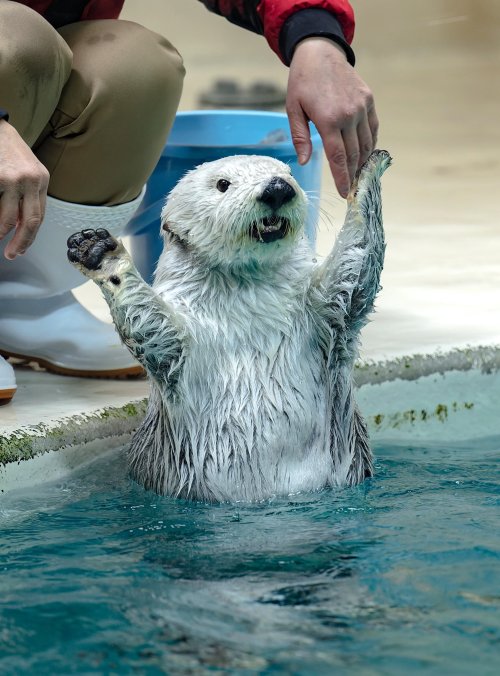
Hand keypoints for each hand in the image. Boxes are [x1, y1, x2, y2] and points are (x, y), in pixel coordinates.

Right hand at [0, 120, 49, 258]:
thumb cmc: (8, 150)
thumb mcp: (27, 170)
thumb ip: (28, 194)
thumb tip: (22, 224)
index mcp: (42, 180)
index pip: (40, 216)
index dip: (30, 236)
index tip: (21, 248)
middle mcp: (32, 180)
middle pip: (30, 221)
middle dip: (21, 242)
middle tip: (11, 254)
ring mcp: (13, 178)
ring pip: (9, 218)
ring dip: (1, 232)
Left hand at [287, 37, 378, 197]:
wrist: (321, 52)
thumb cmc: (303, 82)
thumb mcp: (293, 109)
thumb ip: (300, 137)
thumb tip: (304, 161)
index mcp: (328, 119)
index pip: (338, 157)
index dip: (342, 178)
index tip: (344, 193)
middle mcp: (348, 115)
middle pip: (354, 154)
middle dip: (353, 174)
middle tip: (351, 189)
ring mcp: (361, 107)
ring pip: (366, 144)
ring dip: (363, 162)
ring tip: (357, 175)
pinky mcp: (368, 101)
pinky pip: (373, 129)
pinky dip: (370, 144)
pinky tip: (364, 154)